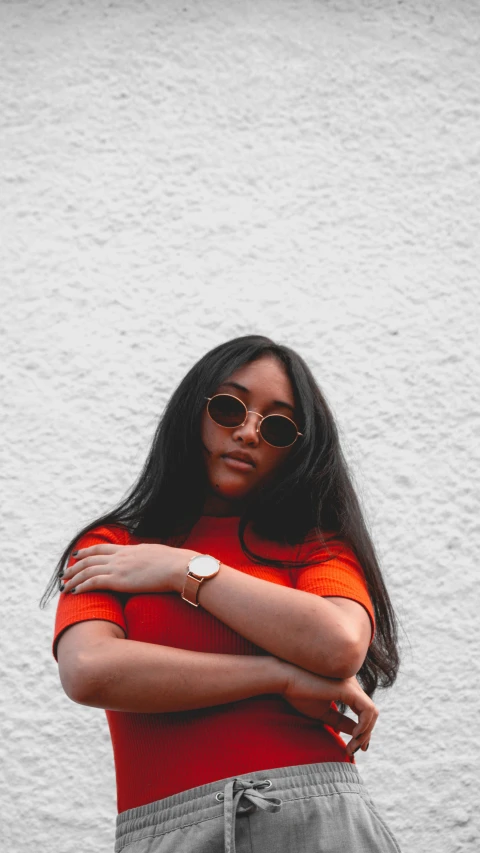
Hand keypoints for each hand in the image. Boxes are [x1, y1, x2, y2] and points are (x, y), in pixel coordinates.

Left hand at [61, 544, 197, 594]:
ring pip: (87, 570)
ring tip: (64, 585)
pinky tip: (75, 592)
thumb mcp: (157, 554)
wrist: (179, 567)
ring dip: (74, 578)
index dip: (87, 551)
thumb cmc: (175, 563)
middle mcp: (120, 556)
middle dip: (75, 566)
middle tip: (64, 573)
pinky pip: (94, 582)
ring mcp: (119, 567)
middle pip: (90, 558)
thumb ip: (147, 556)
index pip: (102, 548)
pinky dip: (82, 586)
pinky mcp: (119, 580)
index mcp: (129, 549)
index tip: (77, 555)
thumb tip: (148, 559)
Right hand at [280, 662, 377, 755]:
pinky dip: (364, 726)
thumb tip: (355, 734)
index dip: (363, 732)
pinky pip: (368, 710)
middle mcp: (353, 683)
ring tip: (352, 746)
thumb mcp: (323, 713)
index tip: (353, 748)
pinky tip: (353, 736)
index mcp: (347, 688)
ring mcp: (352, 685)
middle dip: (366, 735)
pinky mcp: (349, 689)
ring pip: (372, 713)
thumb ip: (340, 721)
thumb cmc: (299, 693)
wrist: (285, 679)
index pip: (364, 711)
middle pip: (371, 713)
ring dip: (365, 733)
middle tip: (353, 751)